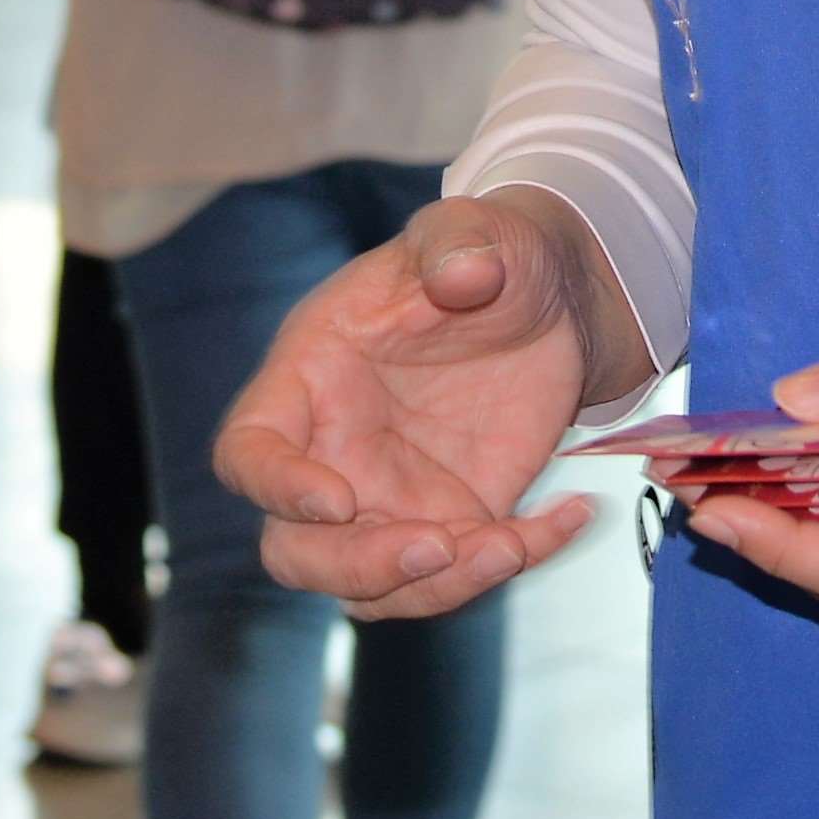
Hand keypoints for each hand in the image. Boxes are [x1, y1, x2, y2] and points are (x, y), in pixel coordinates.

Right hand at [218, 195, 611, 621]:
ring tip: (515, 541)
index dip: (276, 486)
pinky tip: (567, 517)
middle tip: (438, 548)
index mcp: (309, 378)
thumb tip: (463, 275)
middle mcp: (334, 453)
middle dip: (359, 568)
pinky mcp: (450, 522)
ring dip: (440, 586)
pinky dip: (514, 562)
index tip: (337, 502)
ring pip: (374, 587)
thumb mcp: (476, 231)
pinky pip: (461, 575)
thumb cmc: (488, 256)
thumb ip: (459, 243)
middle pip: (296, 551)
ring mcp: (388, 499)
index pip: (250, 450)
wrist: (548, 300)